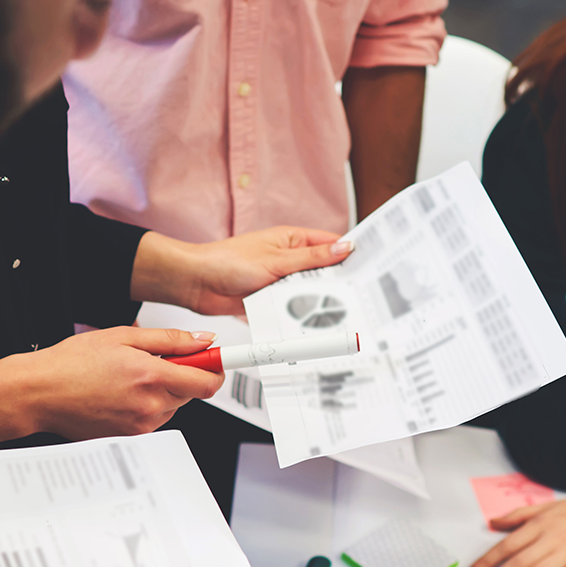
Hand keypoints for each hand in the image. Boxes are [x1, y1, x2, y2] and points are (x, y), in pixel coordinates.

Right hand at [0, 327, 222, 446]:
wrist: (39, 393)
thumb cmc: (71, 364)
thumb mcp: (122, 336)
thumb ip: (169, 339)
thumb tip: (201, 341)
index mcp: (150, 377)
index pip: (207, 381)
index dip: (216, 368)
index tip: (219, 359)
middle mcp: (150, 406)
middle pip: (192, 392)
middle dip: (183, 373)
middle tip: (157, 358)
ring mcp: (140, 425)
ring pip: (173, 405)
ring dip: (164, 389)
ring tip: (130, 375)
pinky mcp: (130, 436)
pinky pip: (154, 417)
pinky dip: (148, 403)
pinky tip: (121, 391)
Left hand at [133, 228, 351, 315]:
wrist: (195, 283)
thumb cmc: (227, 261)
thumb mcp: (276, 260)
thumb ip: (312, 259)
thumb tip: (344, 248)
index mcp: (292, 240)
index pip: (330, 244)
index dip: (350, 254)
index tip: (369, 266)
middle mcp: (288, 260)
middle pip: (323, 272)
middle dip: (337, 284)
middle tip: (359, 298)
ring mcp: (279, 281)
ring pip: (308, 294)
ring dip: (316, 303)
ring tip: (338, 315)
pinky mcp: (269, 301)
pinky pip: (290, 309)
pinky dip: (297, 316)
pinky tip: (310, 326)